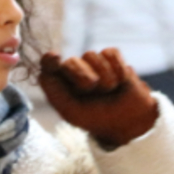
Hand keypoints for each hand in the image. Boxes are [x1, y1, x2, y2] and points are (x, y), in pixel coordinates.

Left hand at [38, 48, 158, 148]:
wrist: (129, 120)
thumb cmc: (97, 117)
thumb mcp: (72, 112)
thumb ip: (55, 92)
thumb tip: (45, 70)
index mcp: (60, 83)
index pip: (48, 65)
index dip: (49, 59)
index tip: (54, 57)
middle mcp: (74, 70)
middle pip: (71, 61)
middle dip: (83, 74)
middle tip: (93, 88)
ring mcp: (93, 62)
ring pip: (91, 55)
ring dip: (104, 76)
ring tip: (109, 89)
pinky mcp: (111, 57)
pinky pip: (110, 53)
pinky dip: (117, 68)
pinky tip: (121, 80)